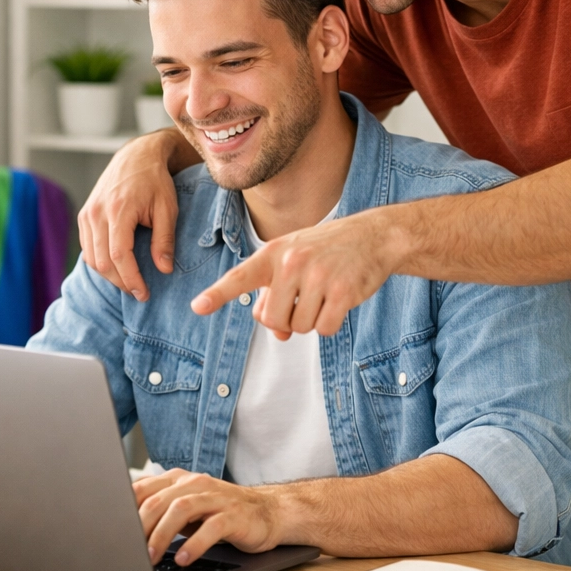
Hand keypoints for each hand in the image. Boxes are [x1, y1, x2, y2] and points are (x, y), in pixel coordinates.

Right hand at [77, 130, 181, 299]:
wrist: (136, 157)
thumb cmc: (155, 181)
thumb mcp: (167, 208)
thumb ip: (165, 240)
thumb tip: (165, 270)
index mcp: (119, 210)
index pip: (119, 256)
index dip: (130, 279)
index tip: (143, 294)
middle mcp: (97, 213)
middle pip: (102, 261)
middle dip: (121, 282)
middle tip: (139, 293)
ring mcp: (88, 214)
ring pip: (91, 258)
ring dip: (109, 275)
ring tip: (130, 283)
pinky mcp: (84, 215)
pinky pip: (87, 248)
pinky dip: (100, 262)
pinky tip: (117, 267)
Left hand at [133, 469, 280, 565]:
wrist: (266, 512)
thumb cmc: (220, 513)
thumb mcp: (187, 510)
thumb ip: (160, 512)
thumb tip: (122, 530)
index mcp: (179, 480)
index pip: (144, 489)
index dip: (124, 509)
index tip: (111, 532)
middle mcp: (195, 483)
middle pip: (159, 498)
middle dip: (139, 525)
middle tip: (128, 550)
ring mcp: (216, 497)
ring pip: (181, 508)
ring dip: (162, 533)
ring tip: (151, 556)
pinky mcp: (234, 515)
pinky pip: (211, 527)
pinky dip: (194, 544)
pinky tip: (183, 558)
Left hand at [190, 209, 397, 337]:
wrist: (372, 236)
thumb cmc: (326, 251)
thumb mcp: (294, 261)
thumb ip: (275, 294)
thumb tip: (276, 333)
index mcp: (274, 253)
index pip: (241, 277)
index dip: (218, 294)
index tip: (197, 307)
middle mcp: (293, 263)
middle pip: (273, 320)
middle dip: (286, 320)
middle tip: (302, 301)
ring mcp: (318, 277)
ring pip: (299, 328)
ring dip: (311, 320)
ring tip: (323, 294)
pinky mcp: (343, 292)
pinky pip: (324, 329)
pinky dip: (330, 323)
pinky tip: (338, 301)